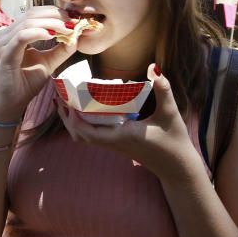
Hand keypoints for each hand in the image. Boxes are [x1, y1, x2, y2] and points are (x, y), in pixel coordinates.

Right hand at [0, 6, 76, 118]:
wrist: (11, 103)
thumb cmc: (25, 83)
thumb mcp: (48, 63)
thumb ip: (61, 50)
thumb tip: (77, 36)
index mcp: (16, 33)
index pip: (36, 13)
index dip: (56, 13)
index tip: (75, 19)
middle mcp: (7, 34)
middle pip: (33, 14)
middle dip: (56, 16)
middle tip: (74, 21)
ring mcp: (4, 42)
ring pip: (28, 22)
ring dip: (51, 23)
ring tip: (67, 29)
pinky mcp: (5, 54)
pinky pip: (22, 37)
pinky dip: (38, 33)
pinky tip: (52, 35)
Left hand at [54, 63, 195, 173]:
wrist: (177, 168)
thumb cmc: (174, 142)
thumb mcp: (170, 113)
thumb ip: (163, 90)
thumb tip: (153, 68)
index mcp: (122, 136)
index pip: (89, 132)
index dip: (74, 118)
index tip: (67, 99)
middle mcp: (114, 143)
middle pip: (80, 135)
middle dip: (67, 118)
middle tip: (60, 96)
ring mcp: (114, 146)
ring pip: (84, 138)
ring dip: (72, 122)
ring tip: (66, 102)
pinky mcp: (117, 145)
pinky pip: (93, 137)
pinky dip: (83, 125)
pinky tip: (84, 111)